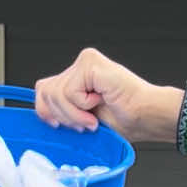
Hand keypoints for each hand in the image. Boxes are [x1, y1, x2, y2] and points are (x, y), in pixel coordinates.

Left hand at [35, 48, 180, 143]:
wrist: (145, 117)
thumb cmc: (124, 120)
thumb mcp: (83, 120)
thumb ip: (63, 111)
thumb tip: (41, 114)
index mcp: (77, 78)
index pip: (43, 89)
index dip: (45, 111)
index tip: (59, 125)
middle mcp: (79, 66)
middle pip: (45, 92)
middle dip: (63, 116)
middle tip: (85, 124)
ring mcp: (84, 61)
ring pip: (56, 94)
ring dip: (74, 115)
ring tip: (93, 119)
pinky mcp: (89, 63)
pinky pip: (69, 93)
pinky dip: (83, 107)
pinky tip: (100, 102)